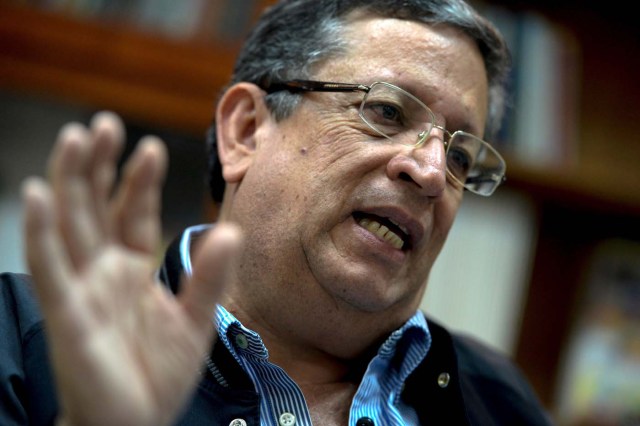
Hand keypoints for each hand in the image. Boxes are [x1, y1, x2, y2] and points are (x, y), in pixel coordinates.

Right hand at [21, 112, 240, 425]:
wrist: (138, 424)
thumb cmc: (160, 374)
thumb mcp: (197, 320)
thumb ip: (210, 276)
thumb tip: (232, 229)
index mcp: (135, 269)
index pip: (136, 214)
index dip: (141, 181)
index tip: (151, 147)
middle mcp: (104, 271)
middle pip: (97, 207)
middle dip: (99, 166)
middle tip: (103, 124)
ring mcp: (83, 288)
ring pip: (71, 224)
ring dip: (70, 181)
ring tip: (76, 138)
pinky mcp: (67, 313)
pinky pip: (50, 267)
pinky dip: (41, 231)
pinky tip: (38, 194)